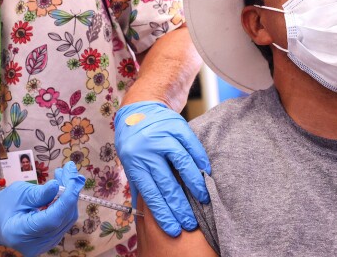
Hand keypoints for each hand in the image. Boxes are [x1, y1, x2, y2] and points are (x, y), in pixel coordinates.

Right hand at [0, 161, 84, 256]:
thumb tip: (58, 185)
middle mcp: (35, 244)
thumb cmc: (3, 206)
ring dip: (69, 196)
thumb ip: (39, 193)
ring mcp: (44, 245)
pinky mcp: (49, 240)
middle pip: (63, 218)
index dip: (67, 198)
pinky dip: (64, 204)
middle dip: (70, 192)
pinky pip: (63, 221)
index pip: (53, 218)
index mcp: (22, 232)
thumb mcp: (19, 194)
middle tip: (69, 170)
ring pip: (66, 219)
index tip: (73, 178)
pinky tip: (62, 189)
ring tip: (64, 175)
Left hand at [114, 101, 210, 236]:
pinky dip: (200, 160)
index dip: (163, 213)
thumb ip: (139, 182)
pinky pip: (191, 145)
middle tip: (190, 222)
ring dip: (194, 185)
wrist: (141, 107)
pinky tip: (206, 173)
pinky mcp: (176, 126)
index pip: (150, 194)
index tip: (174, 228)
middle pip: (167, 183)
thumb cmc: (135, 140)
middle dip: (180, 206)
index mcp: (134, 162)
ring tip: (203, 199)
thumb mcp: (130, 160)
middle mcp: (147, 149)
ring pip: (182, 164)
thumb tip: (145, 212)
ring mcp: (162, 136)